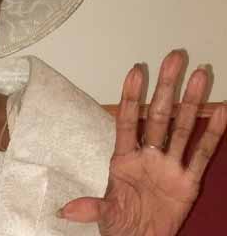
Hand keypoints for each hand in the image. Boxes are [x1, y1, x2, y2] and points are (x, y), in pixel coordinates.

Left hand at [58, 50, 226, 235]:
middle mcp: (148, 155)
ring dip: (191, 102)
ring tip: (201, 75)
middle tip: (174, 57)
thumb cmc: (120, 221)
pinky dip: (213, 134)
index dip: (131, 96)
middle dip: (165, 87)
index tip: (135, 70)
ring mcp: (170, 166)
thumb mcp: (104, 213)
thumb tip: (66, 211)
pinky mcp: (188, 181)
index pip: (127, 120)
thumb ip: (90, 207)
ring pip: (182, 127)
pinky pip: (202, 154)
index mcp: (123, 158)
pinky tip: (222, 112)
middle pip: (158, 115)